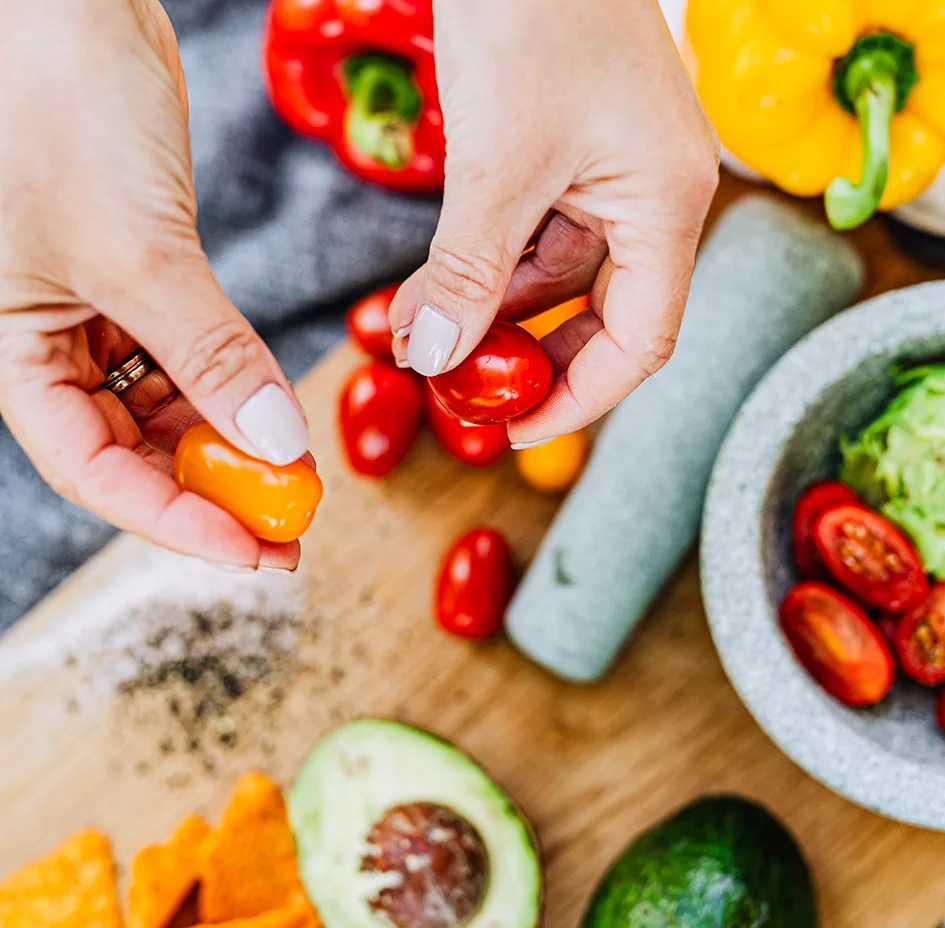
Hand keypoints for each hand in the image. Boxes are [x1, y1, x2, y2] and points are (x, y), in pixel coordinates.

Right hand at [0, 0, 310, 569]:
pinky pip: (187, 356)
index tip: (252, 553)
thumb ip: (210, 356)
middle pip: (131, 448)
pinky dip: (233, 388)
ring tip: (296, 481)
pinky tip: (276, 417)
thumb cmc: (52, 104)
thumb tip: (276, 446)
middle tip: (289, 529)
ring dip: (230, 445)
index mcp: (6, 351)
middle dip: (211, 492)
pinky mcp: (140, 276)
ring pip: (164, 408)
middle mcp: (44, 342)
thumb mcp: (135, 251)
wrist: (61, 4)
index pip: (91, 470)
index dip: (173, 521)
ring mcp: (92, 311)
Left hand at [389, 0, 718, 443]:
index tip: (515, 431)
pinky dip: (491, 265)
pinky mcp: (577, 156)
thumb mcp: (498, 161)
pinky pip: (540, 234)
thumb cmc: (536, 12)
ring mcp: (617, 176)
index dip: (580, 399)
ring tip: (428, 337)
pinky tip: (438, 286)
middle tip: (468, 392)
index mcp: (669, 205)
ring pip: (563, 278)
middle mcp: (656, 197)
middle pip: (608, 316)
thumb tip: (434, 358)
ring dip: (499, 312)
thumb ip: (469, 270)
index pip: (644, 341)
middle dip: (535, 359)